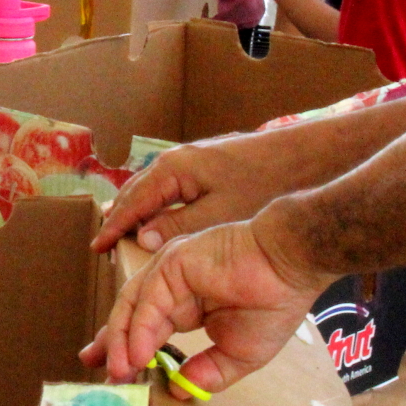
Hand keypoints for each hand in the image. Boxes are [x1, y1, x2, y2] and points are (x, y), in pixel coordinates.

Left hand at [79, 220, 328, 394]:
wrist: (290, 266)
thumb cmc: (274, 303)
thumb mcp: (238, 353)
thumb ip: (208, 373)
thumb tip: (180, 392)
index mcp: (186, 303)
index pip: (146, 328)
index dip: (128, 350)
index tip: (115, 375)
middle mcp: (171, 284)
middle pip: (129, 316)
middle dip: (110, 343)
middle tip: (94, 368)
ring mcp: (169, 272)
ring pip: (133, 309)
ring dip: (122, 343)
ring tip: (118, 374)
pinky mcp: (172, 264)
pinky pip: (149, 303)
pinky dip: (140, 330)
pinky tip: (138, 356)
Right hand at [92, 129, 308, 252]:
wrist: (307, 157)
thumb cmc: (263, 185)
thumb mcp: (218, 213)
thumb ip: (178, 225)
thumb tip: (144, 238)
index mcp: (173, 169)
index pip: (133, 202)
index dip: (114, 227)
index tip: (97, 248)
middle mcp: (177, 160)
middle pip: (138, 191)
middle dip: (121, 217)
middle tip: (106, 244)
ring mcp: (195, 161)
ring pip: (155, 189)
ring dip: (140, 211)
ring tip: (126, 233)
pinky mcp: (211, 166)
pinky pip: (172, 188)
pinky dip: (160, 205)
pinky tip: (164, 218)